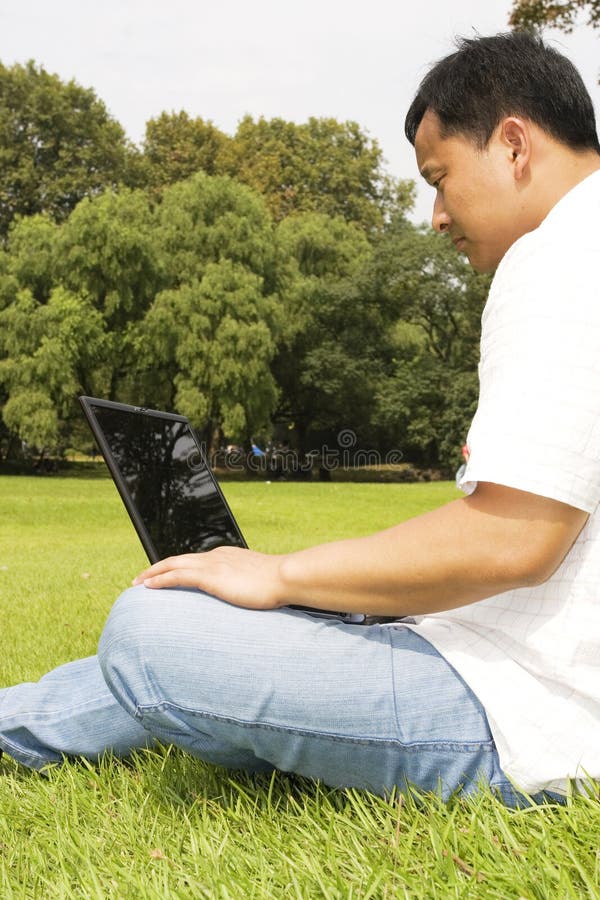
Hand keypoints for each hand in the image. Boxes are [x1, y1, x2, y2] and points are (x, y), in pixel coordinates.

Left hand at [132, 546, 286, 609]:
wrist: (287, 577)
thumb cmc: (280, 585)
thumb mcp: (261, 584)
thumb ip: (251, 588)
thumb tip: (253, 598)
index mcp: (228, 557)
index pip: (196, 560)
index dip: (178, 567)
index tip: (167, 576)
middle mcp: (216, 556)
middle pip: (179, 559)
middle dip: (158, 568)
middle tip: (142, 579)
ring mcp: (212, 564)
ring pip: (172, 564)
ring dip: (152, 573)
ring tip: (137, 583)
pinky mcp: (210, 575)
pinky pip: (177, 575)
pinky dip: (160, 579)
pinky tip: (148, 586)